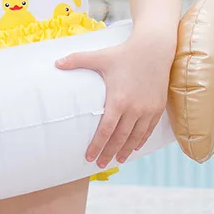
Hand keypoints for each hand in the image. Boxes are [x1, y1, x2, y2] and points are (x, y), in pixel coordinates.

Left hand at [55, 29, 173, 168]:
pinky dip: (140, 141)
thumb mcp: (100, 56)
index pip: (105, 130)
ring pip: (135, 137)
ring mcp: (147, 109)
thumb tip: (56, 62)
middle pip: (120, 138)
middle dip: (109, 153)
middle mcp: (134, 108)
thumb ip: (77, 60)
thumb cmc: (124, 53)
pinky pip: (148, 130)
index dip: (97, 145)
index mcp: (118, 100)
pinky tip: (134, 147)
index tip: (88, 157)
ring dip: (125, 151)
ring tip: (117, 160)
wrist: (153, 49)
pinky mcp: (157, 108)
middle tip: (100, 165)